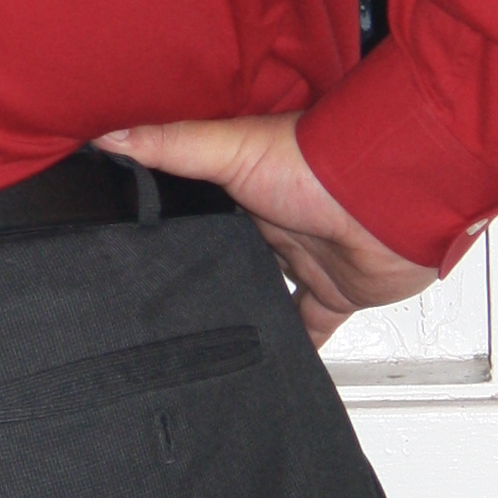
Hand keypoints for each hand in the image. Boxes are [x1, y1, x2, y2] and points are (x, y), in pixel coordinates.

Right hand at [95, 114, 439, 346]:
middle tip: (167, 301)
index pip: (203, 205)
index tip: (138, 236)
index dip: (176, 219)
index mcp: (249, 189)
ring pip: (269, 290)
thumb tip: (107, 134)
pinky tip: (271, 363)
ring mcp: (308, 260)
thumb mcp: (228, 149)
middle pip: (234, 252)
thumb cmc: (317, 163)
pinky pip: (313, 325)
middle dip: (210, 270)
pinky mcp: (337, 292)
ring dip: (248, 305)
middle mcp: (277, 225)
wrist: (390, 202)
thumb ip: (170, 145)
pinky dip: (297, 345)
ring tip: (207, 335)